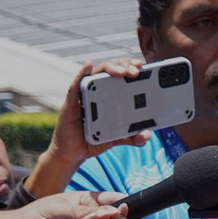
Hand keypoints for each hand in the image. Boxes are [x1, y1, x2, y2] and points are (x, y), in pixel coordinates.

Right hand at [43, 60, 150, 176]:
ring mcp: (83, 95)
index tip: (143, 66)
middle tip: (136, 71)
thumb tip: (147, 135)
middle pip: (111, 70)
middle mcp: (96, 91)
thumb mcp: (118, 138)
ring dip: (109, 68)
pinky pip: (75, 86)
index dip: (131, 67)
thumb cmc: (94, 139)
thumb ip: (132, 137)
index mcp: (109, 95)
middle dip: (124, 66)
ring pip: (96, 74)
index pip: (121, 74)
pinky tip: (88, 66)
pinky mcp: (71, 103)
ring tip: (121, 71)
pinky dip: (81, 74)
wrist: (74, 153)